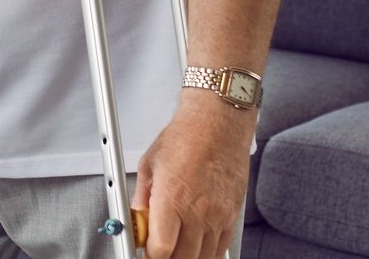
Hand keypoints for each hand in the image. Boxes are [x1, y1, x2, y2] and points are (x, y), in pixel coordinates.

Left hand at [132, 96, 252, 257]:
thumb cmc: (185, 137)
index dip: (150, 255)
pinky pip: (220, 250)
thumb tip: (137, 220)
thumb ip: (142, 198)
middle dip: (167, 258)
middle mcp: (196, 212)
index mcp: (171, 199)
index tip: (145, 251)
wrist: (217, 123)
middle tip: (159, 249)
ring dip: (187, 257)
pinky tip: (195, 245)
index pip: (160, 249)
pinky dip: (206, 253)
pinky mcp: (231, 217)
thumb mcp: (150, 164)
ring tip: (176, 247)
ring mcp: (216, 217)